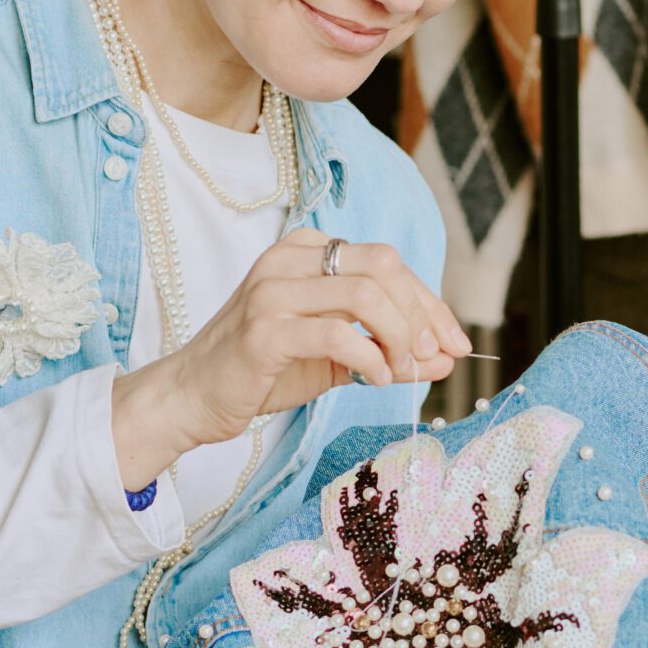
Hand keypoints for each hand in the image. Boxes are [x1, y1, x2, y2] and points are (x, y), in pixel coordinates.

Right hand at [111, 228, 469, 488]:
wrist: (191, 396)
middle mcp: (290, 259)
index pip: (388, 263)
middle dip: (423, 316)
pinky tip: (375, 380)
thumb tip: (447, 359)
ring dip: (399, 337)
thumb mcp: (338, 358)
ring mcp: (272, 289)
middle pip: (384, 267)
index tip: (456, 344)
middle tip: (436, 358)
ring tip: (402, 371)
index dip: (431, 304)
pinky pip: (335, 333)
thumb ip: (391, 352)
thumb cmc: (262, 370)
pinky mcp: (263, 328)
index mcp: (308, 251)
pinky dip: (369, 358)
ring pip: (365, 293)